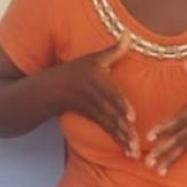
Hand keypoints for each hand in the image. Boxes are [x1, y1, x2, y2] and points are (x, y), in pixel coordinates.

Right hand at [56, 33, 138, 156]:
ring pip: (109, 126)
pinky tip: (128, 149)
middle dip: (125, 129)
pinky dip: (117, 139)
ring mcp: (91, 109)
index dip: (121, 105)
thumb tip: (128, 33)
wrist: (48, 90)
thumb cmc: (74, 70)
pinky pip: (106, 130)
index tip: (132, 117)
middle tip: (138, 144)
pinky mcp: (91, 117)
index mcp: (96, 82)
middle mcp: (93, 97)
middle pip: (111, 115)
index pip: (110, 94)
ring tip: (135, 152)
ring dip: (122, 139)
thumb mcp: (92, 58)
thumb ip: (113, 50)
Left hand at [145, 62, 186, 174]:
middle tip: (147, 163)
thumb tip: (183, 66)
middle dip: (164, 150)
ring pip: (186, 143)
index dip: (166, 127)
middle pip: (182, 136)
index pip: (182, 117)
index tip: (150, 137)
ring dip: (170, 157)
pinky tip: (170, 162)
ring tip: (156, 170)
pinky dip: (180, 153)